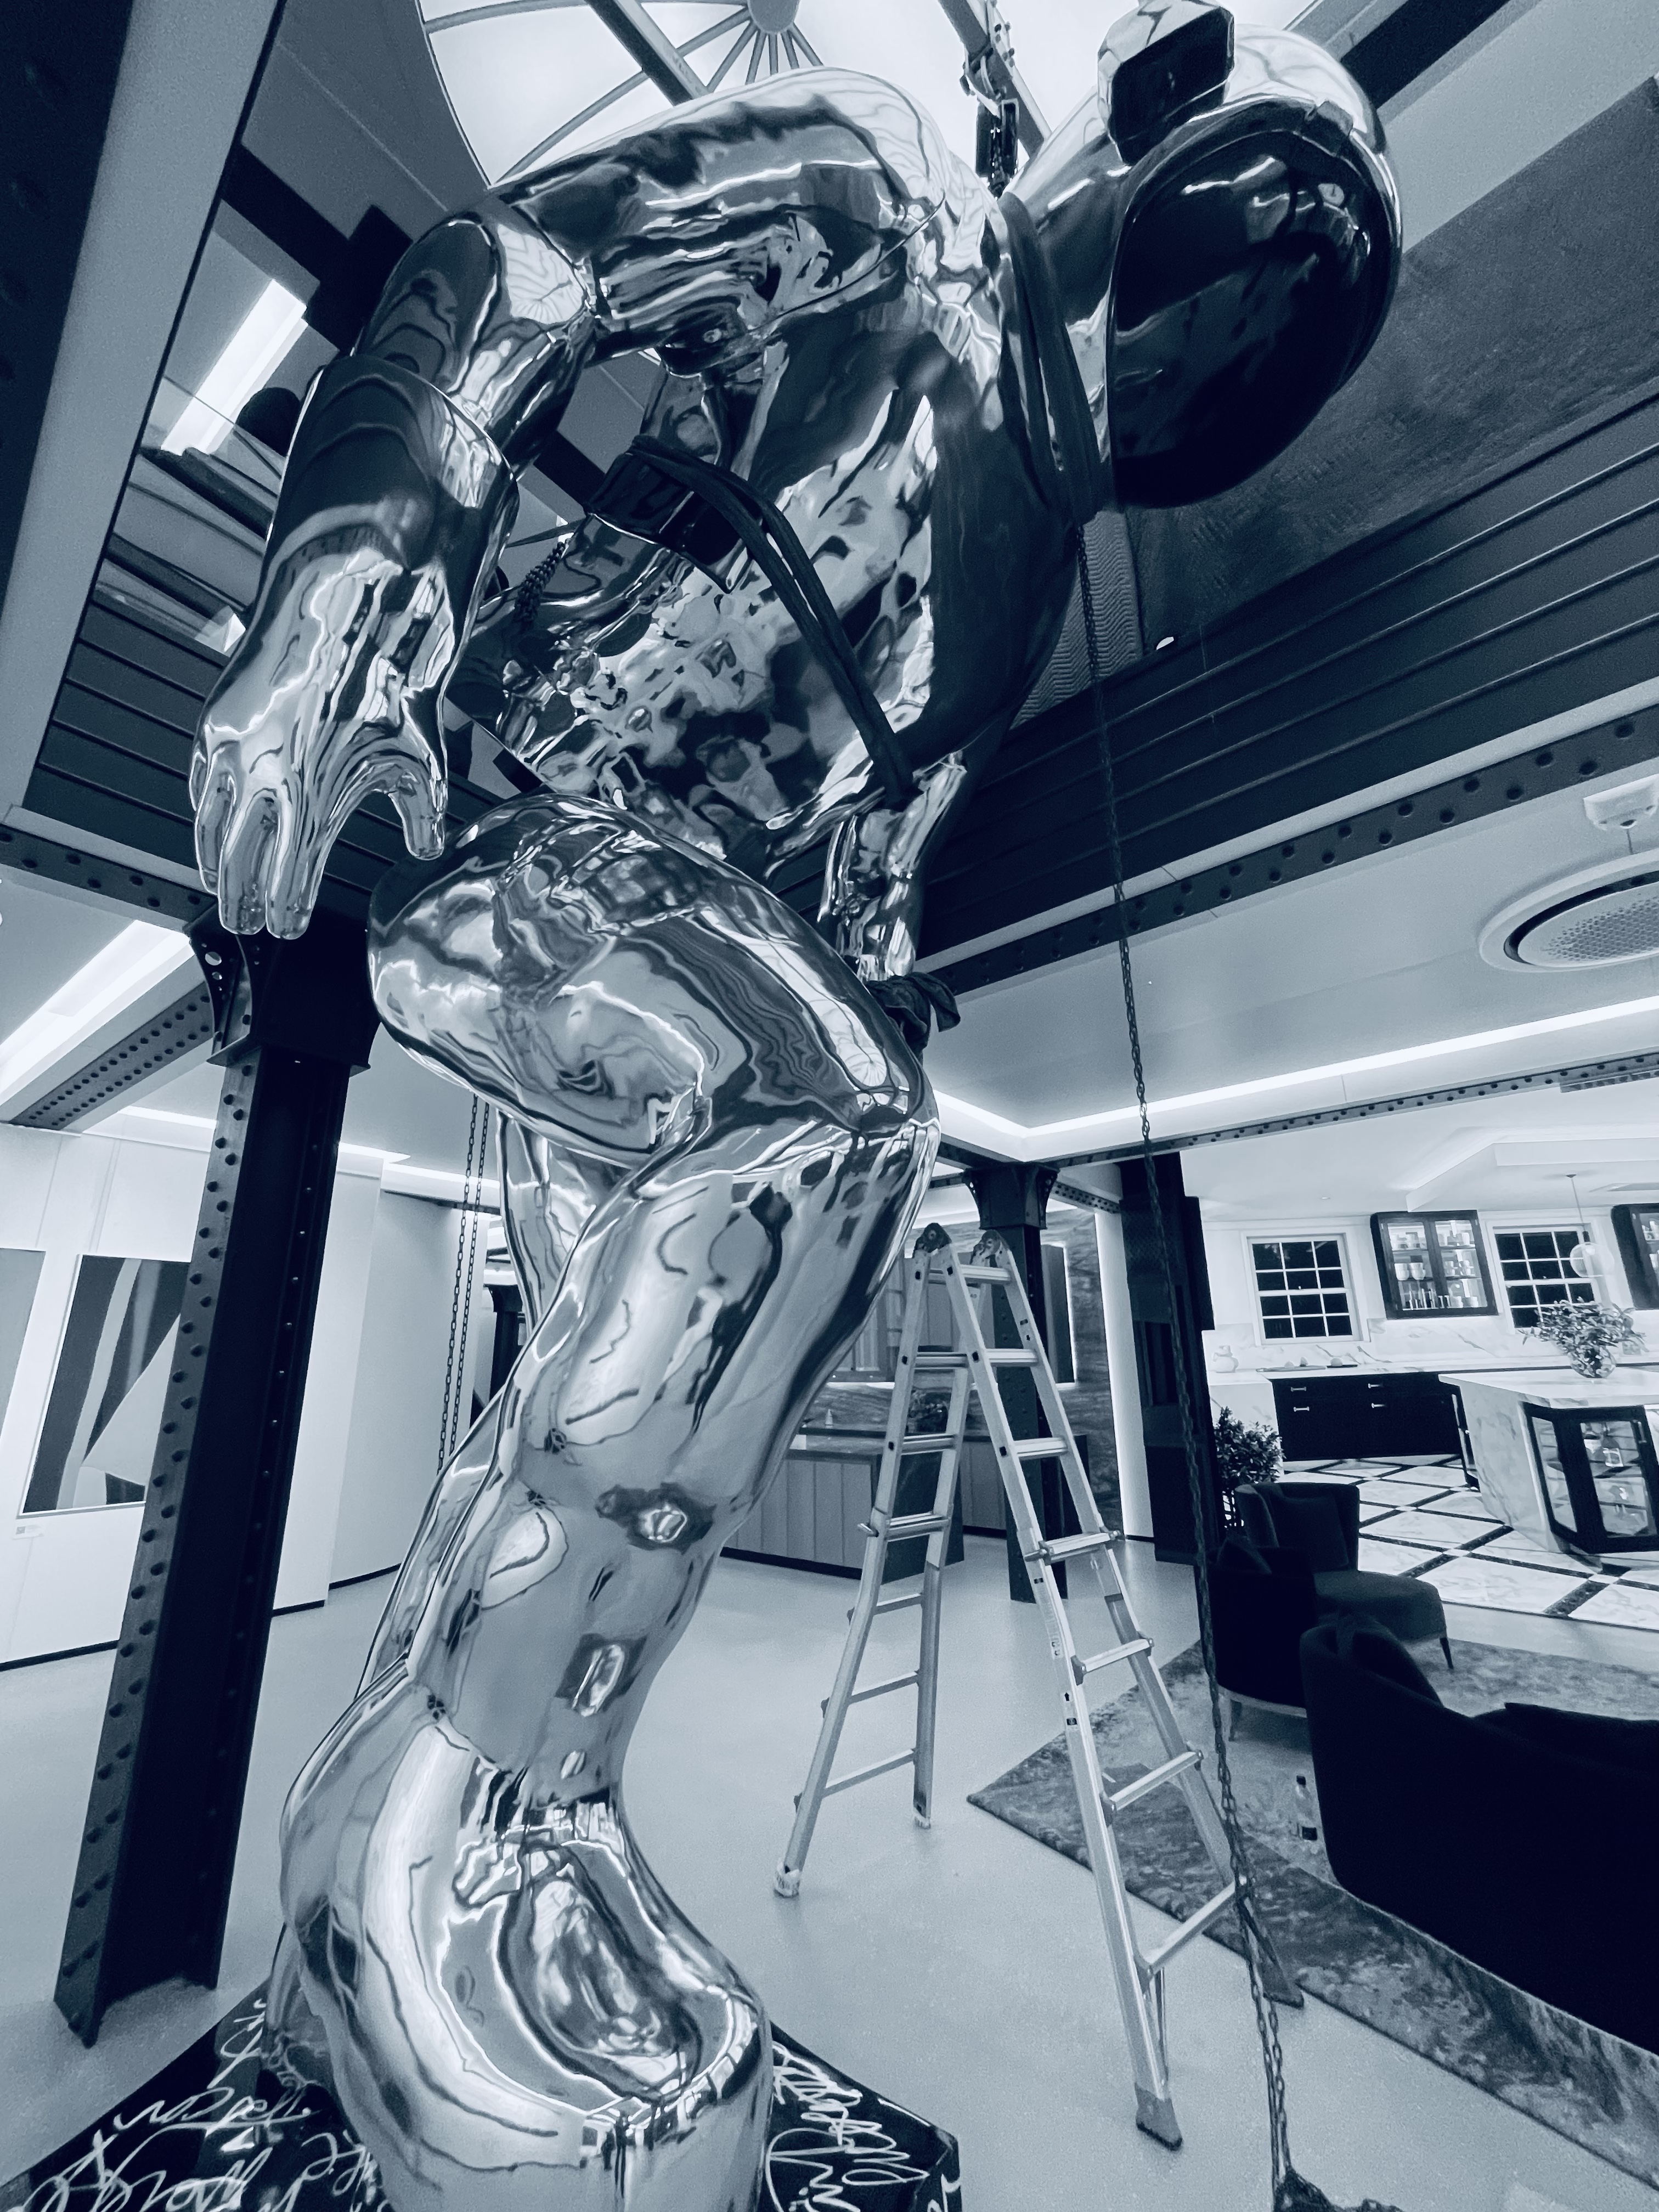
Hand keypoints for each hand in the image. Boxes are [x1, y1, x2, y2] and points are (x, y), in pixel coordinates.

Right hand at [191, 548, 449, 938]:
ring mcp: (233, 752)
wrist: (347, 620)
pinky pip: (199, 779)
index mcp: (311, 802)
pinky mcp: (215, 723)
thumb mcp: (420, 763)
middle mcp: (264, 783)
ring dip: (212, 860)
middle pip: (240, 862)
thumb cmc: (386, 690)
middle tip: (243, 923)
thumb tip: (426, 848)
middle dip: (240, 900)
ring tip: (215, 884)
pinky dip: (201, 808)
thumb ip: (422, 816)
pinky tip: (206, 822)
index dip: (284, 909)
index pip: (288, 877)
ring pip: (209, 824)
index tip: (284, 928)